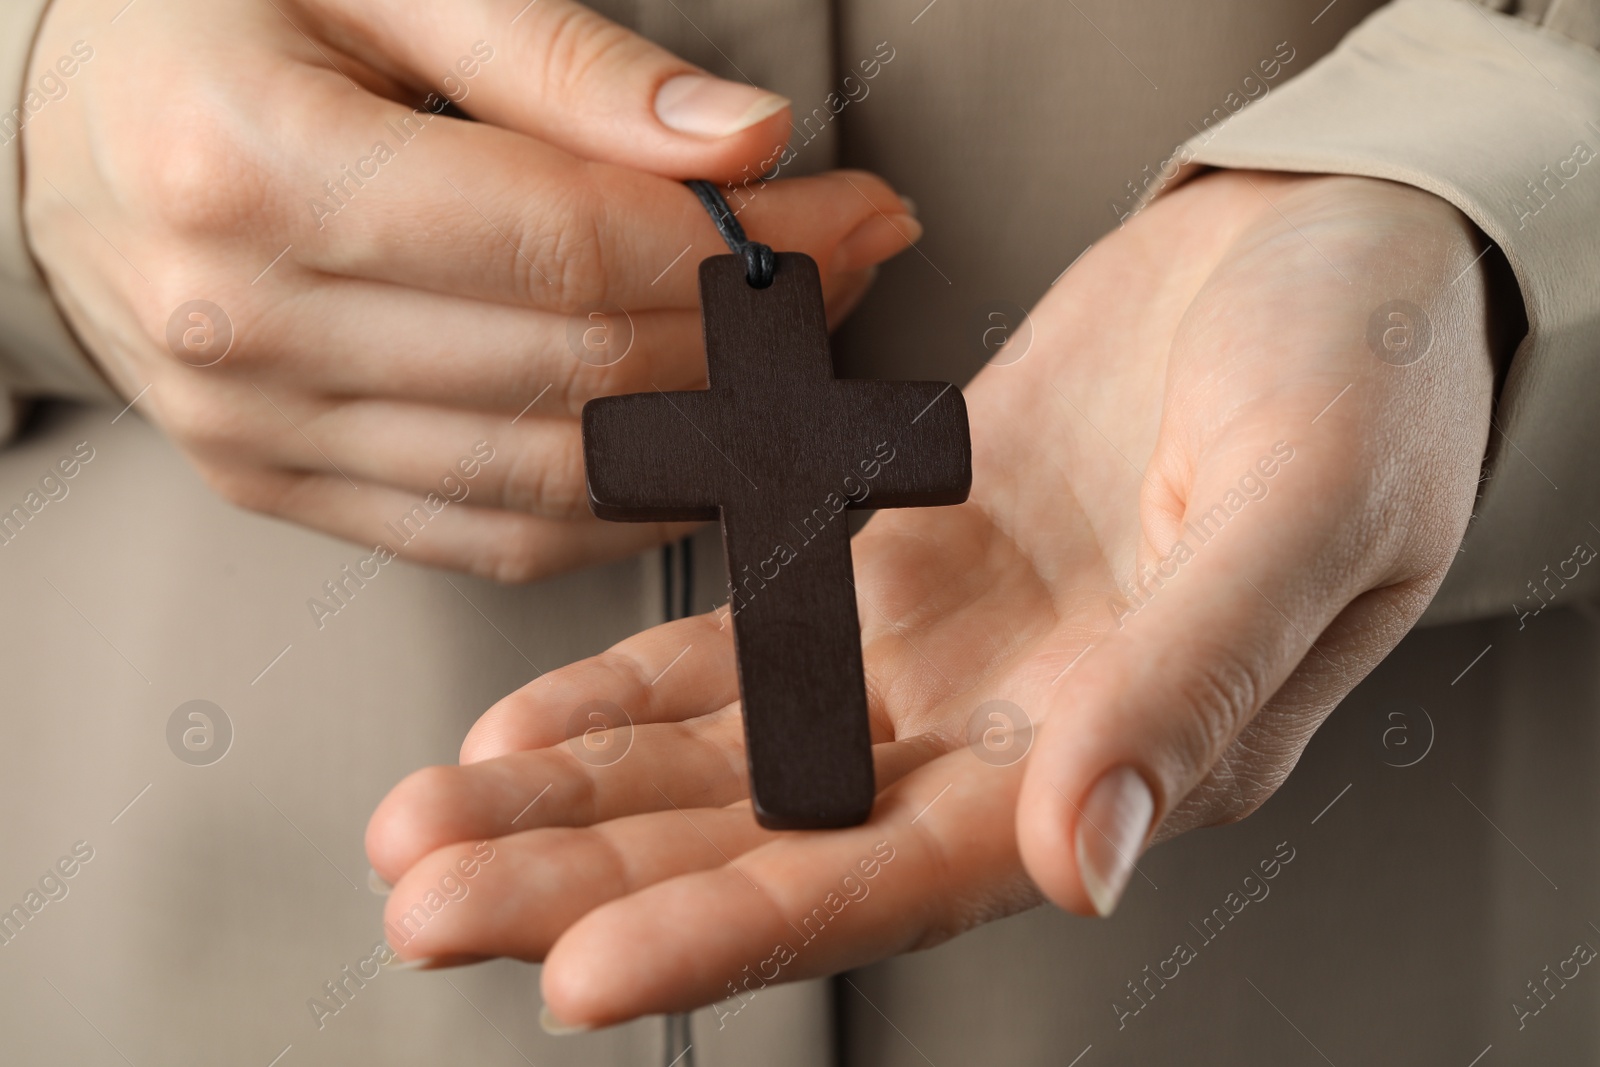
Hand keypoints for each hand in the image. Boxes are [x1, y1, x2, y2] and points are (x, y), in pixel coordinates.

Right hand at [22, 0, 915, 578]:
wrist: (59, 133)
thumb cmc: (203, 27)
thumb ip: (562, 61)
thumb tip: (741, 139)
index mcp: (253, 167)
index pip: (566, 244)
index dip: (738, 243)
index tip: (847, 214)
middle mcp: (245, 323)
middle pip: (574, 369)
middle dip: (747, 334)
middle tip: (840, 276)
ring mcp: (258, 429)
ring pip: (547, 479)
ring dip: (704, 430)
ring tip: (786, 360)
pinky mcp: (283, 486)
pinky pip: (490, 536)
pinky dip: (613, 507)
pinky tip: (685, 446)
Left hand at [364, 170, 1500, 1024]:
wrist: (1331, 252)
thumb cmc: (1372, 368)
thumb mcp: (1314, 506)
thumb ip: (1194, 681)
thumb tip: (1084, 853)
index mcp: (1129, 751)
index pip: (904, 878)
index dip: (744, 928)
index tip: (586, 970)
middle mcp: (1013, 728)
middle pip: (779, 836)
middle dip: (602, 877)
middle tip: (437, 905)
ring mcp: (947, 650)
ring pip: (736, 751)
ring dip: (586, 792)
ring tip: (437, 829)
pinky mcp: (900, 562)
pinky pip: (749, 639)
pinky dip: (637, 682)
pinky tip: (538, 722)